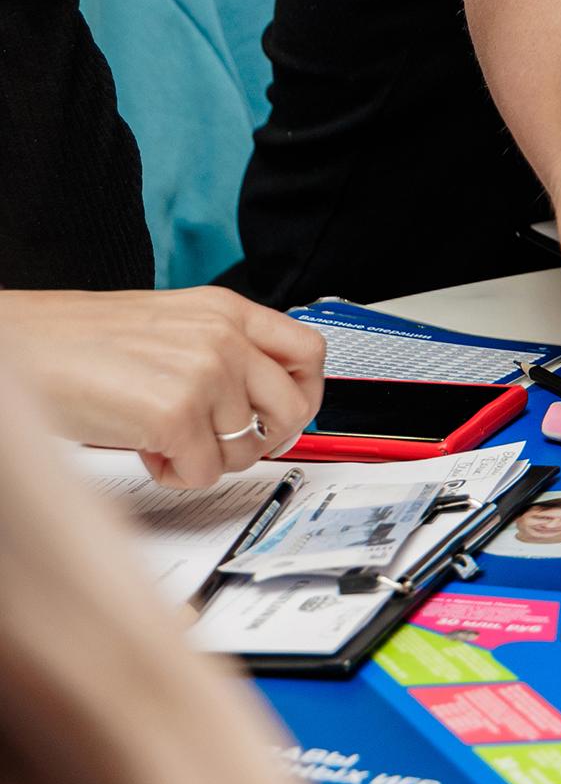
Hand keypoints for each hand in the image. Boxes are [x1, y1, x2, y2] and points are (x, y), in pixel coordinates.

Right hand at [0, 287, 326, 485]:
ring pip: (244, 452)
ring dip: (205, 459)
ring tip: (164, 438)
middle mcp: (224, 337)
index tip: (283, 417)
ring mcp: (205, 374)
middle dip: (260, 441)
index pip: (309, 352)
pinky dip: (174, 474)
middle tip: (221, 444)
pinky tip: (145, 449)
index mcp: (226, 309)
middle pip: (294, 409)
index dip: (305, 395)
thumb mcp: (172, 328)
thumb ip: (222, 351)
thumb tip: (260, 403)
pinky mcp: (176, 415)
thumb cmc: (83, 342)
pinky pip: (203, 473)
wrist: (25, 347)